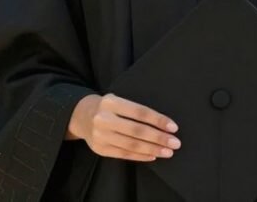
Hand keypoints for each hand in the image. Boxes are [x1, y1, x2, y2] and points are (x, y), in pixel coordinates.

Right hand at [67, 93, 181, 161]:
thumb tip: (163, 124)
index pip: (139, 112)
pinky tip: (153, 155)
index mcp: (111, 102)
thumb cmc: (107, 108)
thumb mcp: (117, 100)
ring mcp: (100, 135)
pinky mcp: (100, 149)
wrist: (81, 116)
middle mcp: (104, 118)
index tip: (173, 127)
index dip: (158, 120)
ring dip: (153, 149)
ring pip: (132, 144)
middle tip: (175, 143)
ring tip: (168, 151)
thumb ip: (135, 110)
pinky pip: (124, 154)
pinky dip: (141, 156)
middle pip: (137, 130)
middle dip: (159, 138)